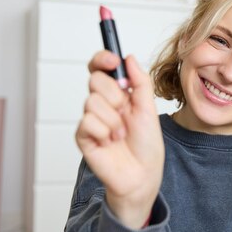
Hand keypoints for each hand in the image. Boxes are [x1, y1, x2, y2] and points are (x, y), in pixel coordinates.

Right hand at [75, 51, 164, 228]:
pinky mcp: (83, 136)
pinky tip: (110, 142)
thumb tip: (129, 57)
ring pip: (92, 102)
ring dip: (113, 119)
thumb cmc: (146, 145)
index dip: (102, 59)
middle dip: (115, 95)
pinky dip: (104, 132)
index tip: (113, 61)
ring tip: (121, 134)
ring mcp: (91, 120)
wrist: (142, 174)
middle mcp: (102, 104)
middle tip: (125, 112)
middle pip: (95, 80)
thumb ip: (140, 82)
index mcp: (117, 94)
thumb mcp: (148, 108)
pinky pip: (87, 122)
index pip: (100, 68)